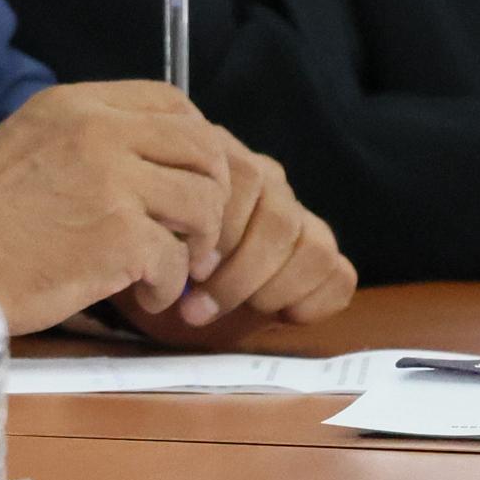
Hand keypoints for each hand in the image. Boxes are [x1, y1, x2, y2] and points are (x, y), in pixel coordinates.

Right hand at [0, 83, 237, 331]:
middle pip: (202, 148)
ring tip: (166, 269)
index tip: (190, 178)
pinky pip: (177, 261)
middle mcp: (98, 131)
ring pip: (203, 204)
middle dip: (211, 196)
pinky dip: (168, 287)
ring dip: (197, 246)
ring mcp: (112, 181)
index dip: (196, 140)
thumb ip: (92, 138)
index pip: (171, 101)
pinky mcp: (120, 236)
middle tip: (194, 234)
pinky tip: (144, 295)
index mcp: (75, 105)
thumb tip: (158, 157)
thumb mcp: (33, 143)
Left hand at [108, 144, 354, 339]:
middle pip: (280, 220)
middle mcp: (268, 183)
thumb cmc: (144, 249)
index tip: (191, 270)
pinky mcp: (319, 255)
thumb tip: (166, 240)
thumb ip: (153, 219)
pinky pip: (339, 274)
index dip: (222, 229)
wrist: (158, 278)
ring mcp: (298, 217)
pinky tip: (276, 317)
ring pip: (313, 248)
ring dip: (270, 291)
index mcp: (223, 162)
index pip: (244, 180)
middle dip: (240, 273)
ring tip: (228, 313)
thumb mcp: (140, 229)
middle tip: (197, 307)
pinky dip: (312, 302)